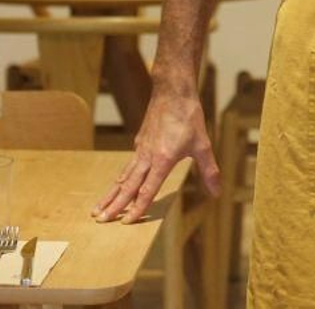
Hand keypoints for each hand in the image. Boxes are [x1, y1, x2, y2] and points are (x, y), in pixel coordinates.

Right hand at [93, 86, 220, 222]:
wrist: (173, 91)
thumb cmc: (188, 117)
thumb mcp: (203, 145)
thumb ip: (208, 171)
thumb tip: (216, 193)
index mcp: (161, 160)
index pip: (147, 190)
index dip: (137, 208)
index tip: (126, 223)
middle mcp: (146, 156)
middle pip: (127, 186)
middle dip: (114, 205)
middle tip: (100, 220)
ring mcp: (141, 148)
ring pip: (123, 176)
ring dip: (111, 193)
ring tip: (98, 208)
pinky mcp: (140, 141)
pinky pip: (128, 165)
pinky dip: (120, 178)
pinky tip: (118, 183)